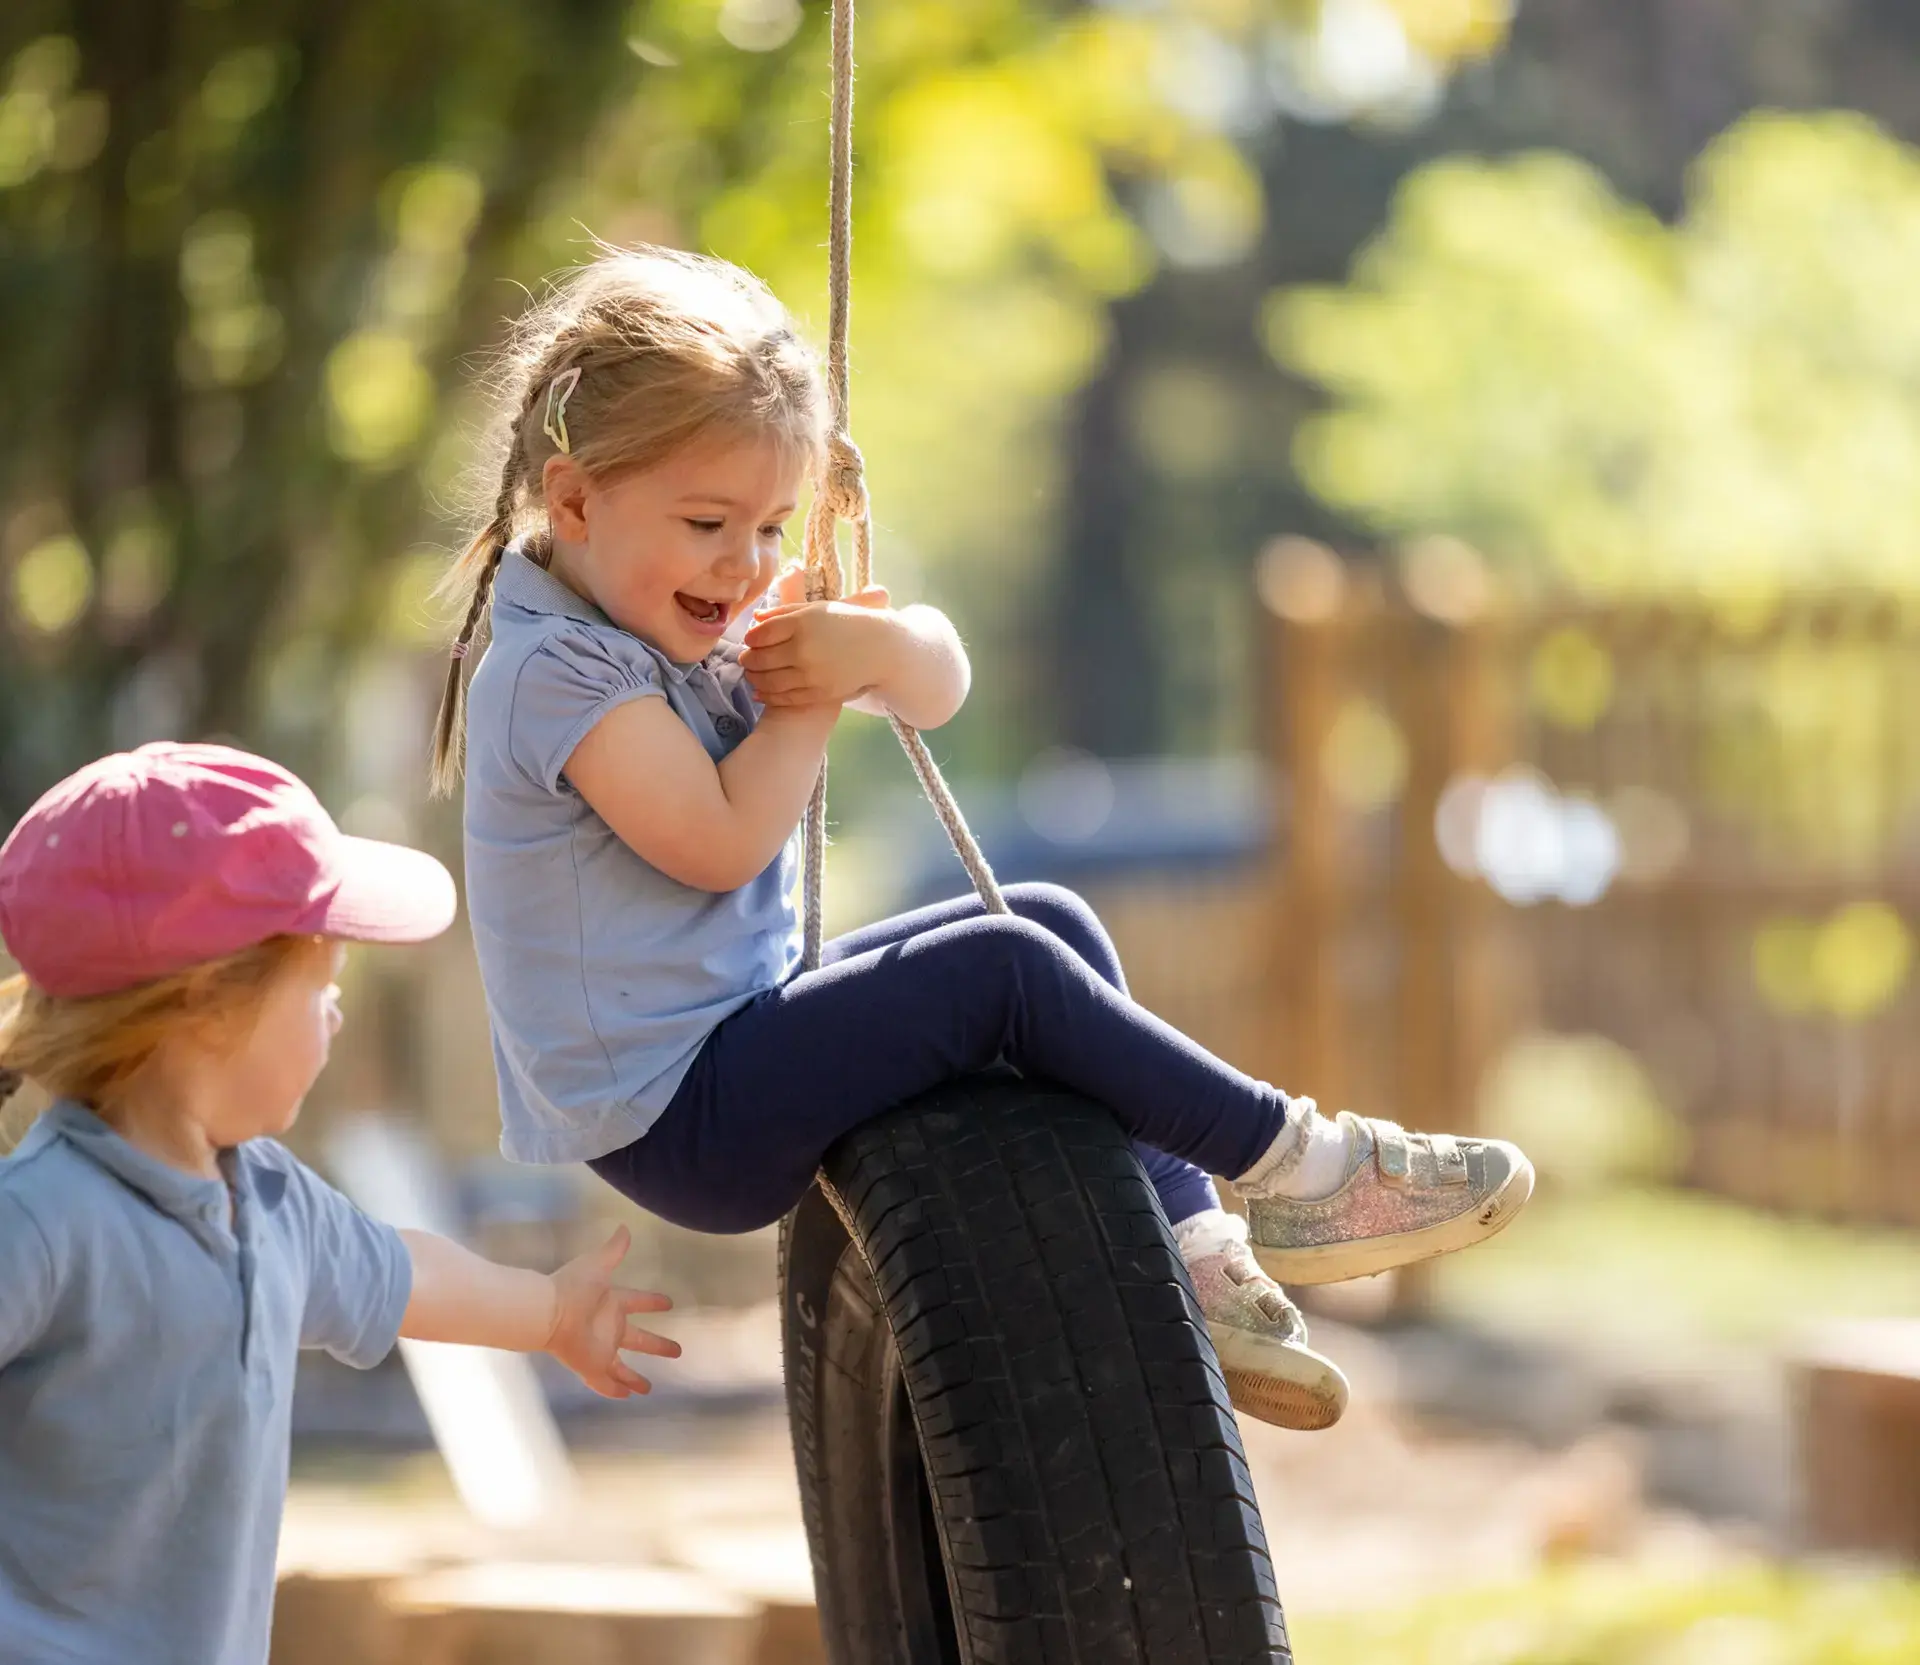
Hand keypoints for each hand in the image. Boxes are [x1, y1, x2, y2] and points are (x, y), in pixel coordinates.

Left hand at [543, 1225, 678, 1399]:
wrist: (547, 1310)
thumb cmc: (572, 1286)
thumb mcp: (598, 1263)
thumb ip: (614, 1248)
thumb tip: (625, 1227)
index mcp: (612, 1303)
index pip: (637, 1301)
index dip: (652, 1301)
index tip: (668, 1302)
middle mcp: (608, 1328)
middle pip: (638, 1339)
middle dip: (657, 1345)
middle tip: (678, 1350)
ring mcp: (600, 1349)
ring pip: (621, 1367)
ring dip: (635, 1377)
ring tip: (648, 1389)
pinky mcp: (591, 1366)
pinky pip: (604, 1382)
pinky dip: (614, 1389)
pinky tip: (626, 1397)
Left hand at [740, 585, 896, 707]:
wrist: (881, 649)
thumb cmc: (848, 623)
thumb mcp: (818, 609)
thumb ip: (785, 611)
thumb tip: (756, 619)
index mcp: (802, 623)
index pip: (760, 634)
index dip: (750, 638)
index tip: (750, 640)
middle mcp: (803, 648)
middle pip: (759, 658)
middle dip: (748, 659)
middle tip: (746, 659)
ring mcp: (810, 673)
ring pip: (767, 680)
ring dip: (754, 678)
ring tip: (752, 674)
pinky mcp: (818, 693)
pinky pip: (784, 697)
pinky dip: (767, 695)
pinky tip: (761, 691)